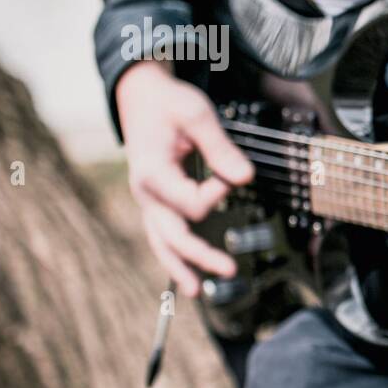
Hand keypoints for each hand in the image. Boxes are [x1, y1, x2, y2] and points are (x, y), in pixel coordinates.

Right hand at [116, 60, 253, 296]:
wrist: (141, 96)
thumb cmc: (169, 103)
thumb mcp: (196, 114)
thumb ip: (221, 147)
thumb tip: (246, 177)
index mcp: (153, 172)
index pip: (192, 202)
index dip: (219, 191)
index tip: (233, 172)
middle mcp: (146, 193)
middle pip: (173, 235)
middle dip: (200, 255)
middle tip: (229, 270)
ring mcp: (148, 200)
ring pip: (162, 242)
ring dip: (180, 266)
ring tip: (197, 292)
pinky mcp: (155, 202)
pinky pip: (162, 235)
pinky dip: (174, 256)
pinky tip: (187, 276)